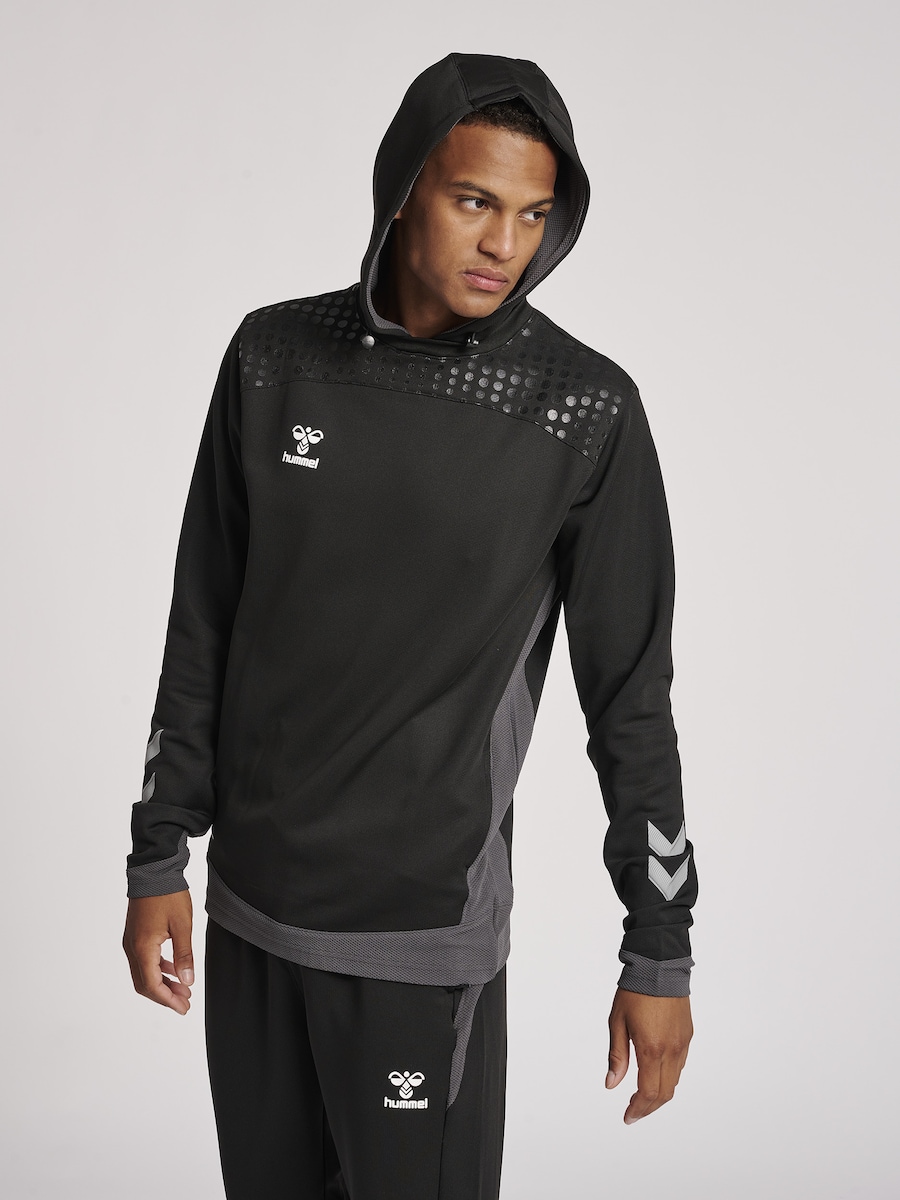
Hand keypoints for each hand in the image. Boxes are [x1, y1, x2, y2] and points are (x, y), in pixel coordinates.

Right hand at [123, 891, 194, 1014]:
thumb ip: (184, 955)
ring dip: (162, 984)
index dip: (168, 1000)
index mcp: (143, 948)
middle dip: (165, 996)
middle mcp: (132, 948)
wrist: (153, 871)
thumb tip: (187, 980)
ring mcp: (131, 942)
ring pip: (143, 973)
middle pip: (145, 984)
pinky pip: (144, 960)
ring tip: (184, 989)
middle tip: (185, 1002)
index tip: (184, 1007)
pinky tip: (174, 970)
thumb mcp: (182, 925)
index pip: (152, 985)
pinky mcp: (135, 935)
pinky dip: (158, 969)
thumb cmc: (168, 895)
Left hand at [606, 987, 692, 1123]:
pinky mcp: (688, 1035)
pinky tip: (655, 1074)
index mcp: (651, 1048)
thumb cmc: (635, 991)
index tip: (628, 1116)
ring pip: (674, 1082)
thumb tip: (612, 1084)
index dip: (638, 1109)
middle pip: (664, 1094)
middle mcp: (671, 1050)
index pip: (648, 1092)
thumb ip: (617, 1056)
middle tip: (633, 1112)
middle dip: (649, 1108)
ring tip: (642, 1097)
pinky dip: (668, 1078)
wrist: (659, 966)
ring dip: (659, 1095)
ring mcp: (682, 1044)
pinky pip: (680, 1065)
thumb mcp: (617, 1022)